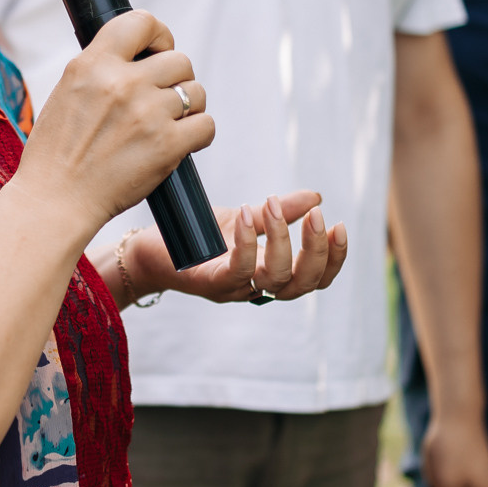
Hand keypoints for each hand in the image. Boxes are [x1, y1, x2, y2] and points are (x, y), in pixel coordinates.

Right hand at [19, 10, 214, 233]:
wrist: (55, 200)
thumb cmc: (56, 154)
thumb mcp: (66, 92)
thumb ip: (100, 69)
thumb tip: (138, 56)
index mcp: (92, 64)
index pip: (142, 21)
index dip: (159, 36)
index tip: (156, 52)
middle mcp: (121, 83)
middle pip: (179, 60)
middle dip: (175, 79)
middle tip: (161, 101)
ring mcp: (147, 113)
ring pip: (196, 92)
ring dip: (189, 107)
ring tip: (169, 124)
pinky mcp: (167, 145)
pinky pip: (206, 125)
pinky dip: (198, 135)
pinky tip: (179, 144)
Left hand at [120, 191, 347, 303]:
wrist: (149, 248)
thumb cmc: (196, 236)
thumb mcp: (244, 219)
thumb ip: (279, 212)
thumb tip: (317, 197)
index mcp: (268, 275)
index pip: (314, 280)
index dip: (333, 259)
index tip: (338, 226)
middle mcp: (254, 288)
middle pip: (301, 285)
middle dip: (316, 251)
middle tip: (318, 217)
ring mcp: (232, 289)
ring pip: (273, 277)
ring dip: (281, 240)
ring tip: (273, 205)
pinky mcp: (208, 283)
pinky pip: (237, 270)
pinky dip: (248, 242)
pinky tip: (247, 215)